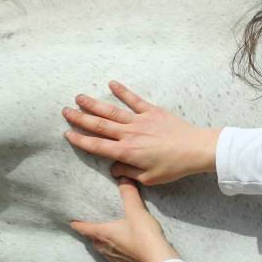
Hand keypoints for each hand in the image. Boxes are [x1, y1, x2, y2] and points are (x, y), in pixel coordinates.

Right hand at [63, 80, 220, 185]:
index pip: (97, 146)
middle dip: (80, 118)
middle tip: (65, 111)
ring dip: (94, 104)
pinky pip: (134, 100)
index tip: (67, 133)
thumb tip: (114, 170)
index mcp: (127, 152)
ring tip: (79, 97)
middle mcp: (129, 134)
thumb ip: (129, 174)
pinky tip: (111, 83)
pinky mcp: (152, 111)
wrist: (196, 149)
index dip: (81, 140)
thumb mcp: (149, 178)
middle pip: (99, 125)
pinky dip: (122, 91)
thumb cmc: (174, 167)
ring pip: (111, 111)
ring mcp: (140, 120)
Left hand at [70, 177, 179, 261]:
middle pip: (94, 242)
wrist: (159, 259)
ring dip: (103, 247)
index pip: (85, 229)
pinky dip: (118, 256)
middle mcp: (107, 249)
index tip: (71, 223)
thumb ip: (129, 194)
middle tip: (91, 230)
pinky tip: (124, 253)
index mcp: (105, 234)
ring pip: (104, 253)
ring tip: (106, 241)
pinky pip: (118, 261)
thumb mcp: (136, 210)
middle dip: (91, 236)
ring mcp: (117, 260)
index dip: (78, 225)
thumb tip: (123, 179)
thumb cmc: (144, 234)